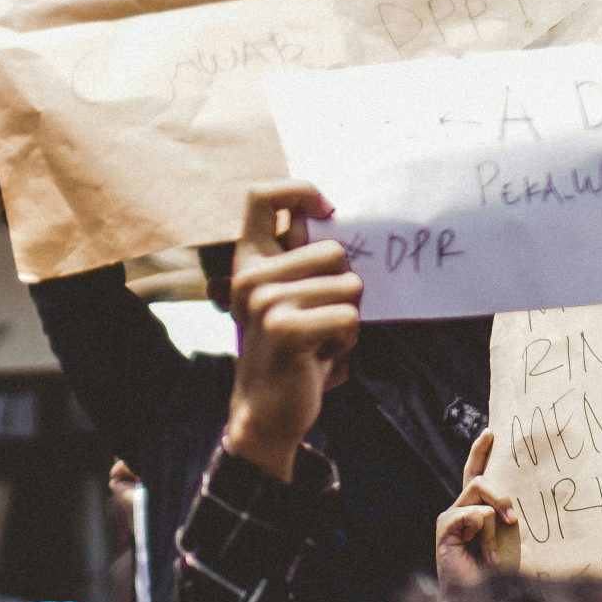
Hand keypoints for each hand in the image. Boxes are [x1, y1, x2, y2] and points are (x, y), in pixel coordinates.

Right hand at [221, 181, 359, 481]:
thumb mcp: (290, 297)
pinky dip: (346, 341)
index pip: (263, 195)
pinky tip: (319, 356)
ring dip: (348, 318)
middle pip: (336, 249)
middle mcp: (251, 275)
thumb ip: (301, 260)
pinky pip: (349, 316)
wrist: (266, 410)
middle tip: (320, 319)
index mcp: (250, 260)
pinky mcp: (284, 327)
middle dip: (345, 286)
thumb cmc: (291, 351)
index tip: (326, 212)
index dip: (301, 191)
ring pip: (350, 285)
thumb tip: (332, 217)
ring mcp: (264, 300)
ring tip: (319, 339)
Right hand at [435, 428, 519, 585]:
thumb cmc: (501, 577)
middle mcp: (459, 511)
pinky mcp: (445, 528)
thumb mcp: (512, 543)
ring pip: (478, 494)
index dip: (480, 453)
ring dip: (496, 515)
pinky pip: (473, 514)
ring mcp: (450, 519)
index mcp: (474, 513)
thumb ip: (511, 524)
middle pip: (478, 479)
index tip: (492, 432)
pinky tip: (487, 555)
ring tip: (503, 540)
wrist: (479, 601)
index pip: (475, 475)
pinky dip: (484, 533)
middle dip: (499, 492)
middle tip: (513, 518)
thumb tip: (519, 509)